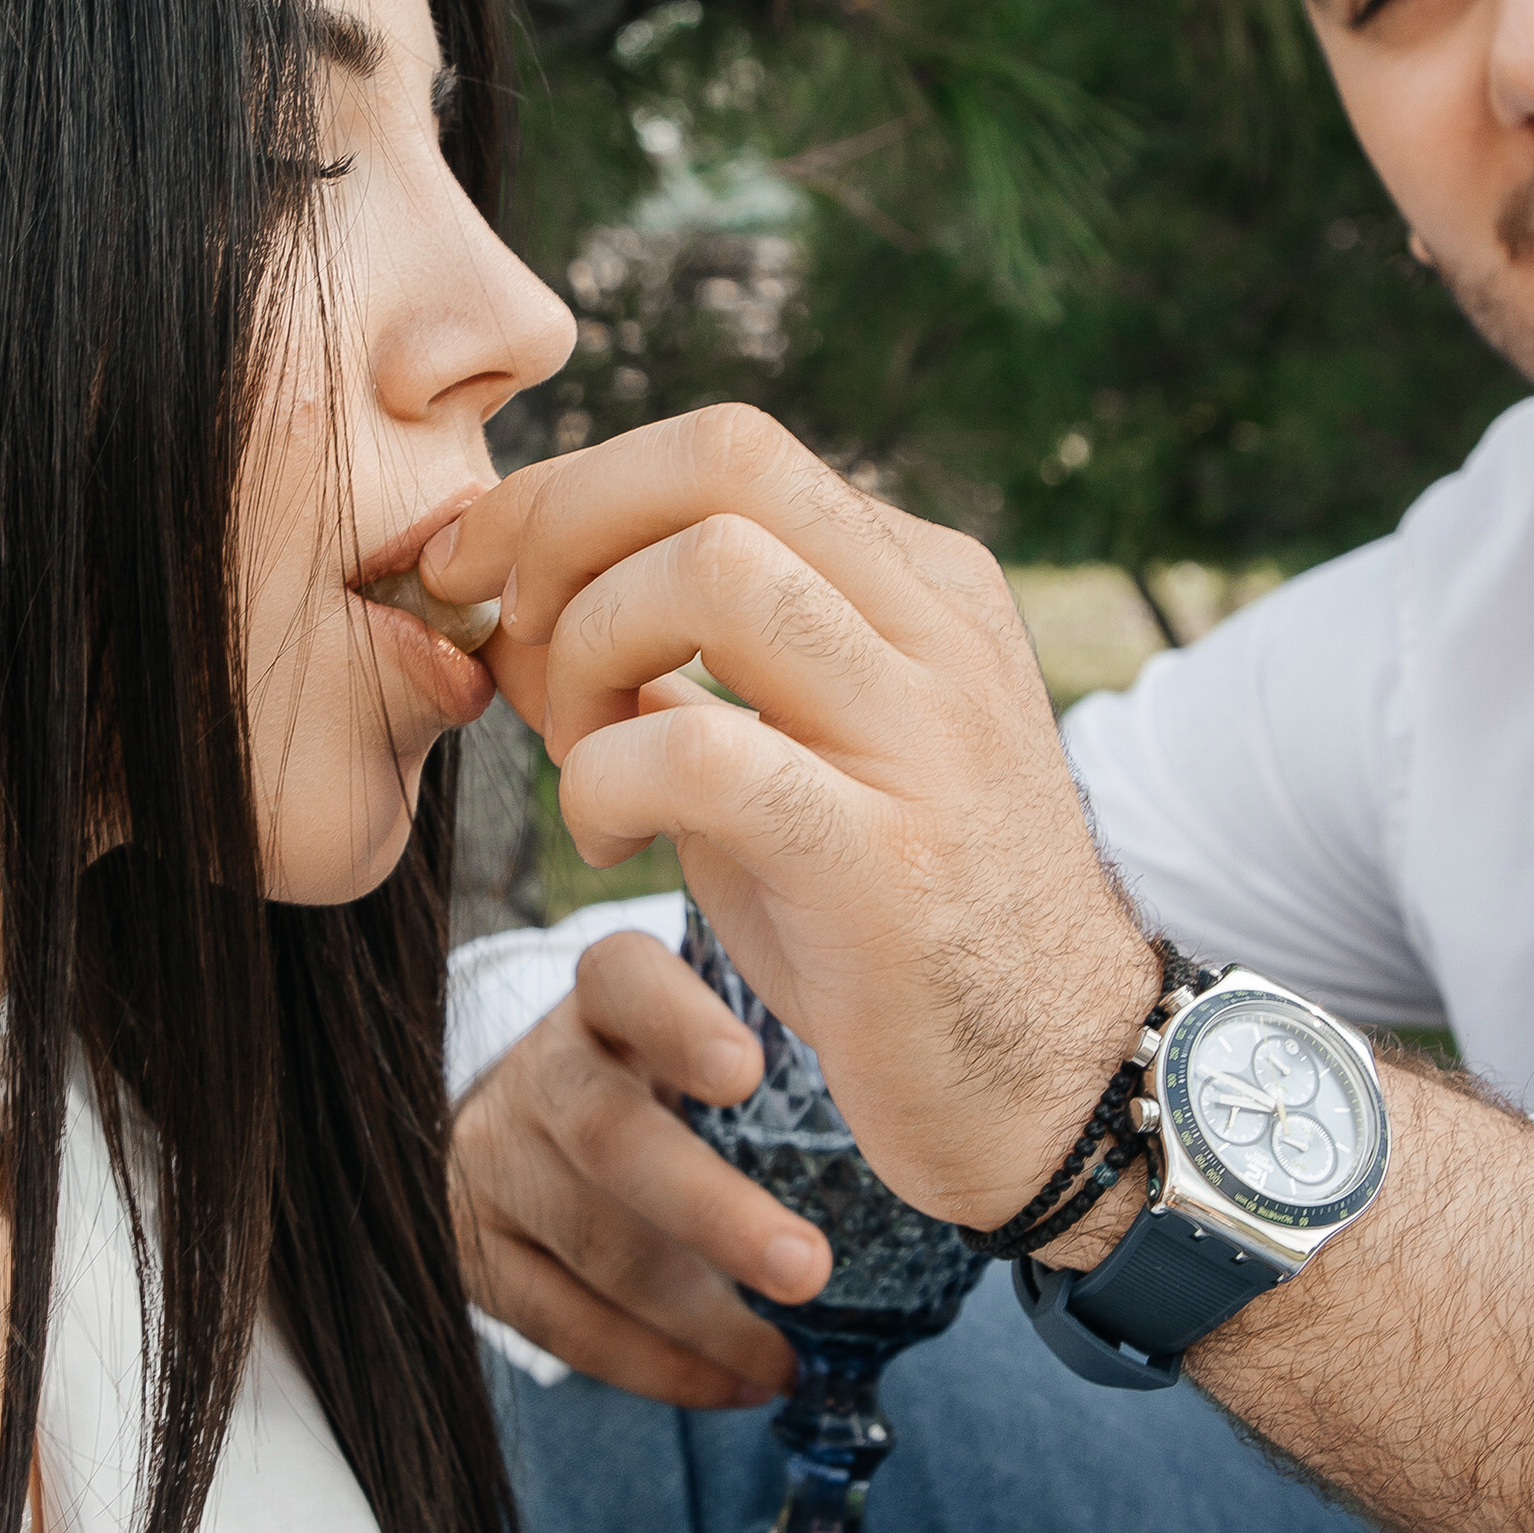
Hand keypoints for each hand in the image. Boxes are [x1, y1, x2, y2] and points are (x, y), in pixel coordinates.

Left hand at [428, 410, 1159, 1235]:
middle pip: (722, 457)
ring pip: (712, 572)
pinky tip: (609, 845)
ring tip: (583, 757)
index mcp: (922, 584)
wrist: (1053, 1084)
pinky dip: (604, 781)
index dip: (571, 488)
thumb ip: (664, 670)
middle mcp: (937, 629)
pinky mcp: (886, 858)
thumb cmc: (892, 926)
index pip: (725, 448)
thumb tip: (504, 599)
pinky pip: (701, 749)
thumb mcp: (784, 764)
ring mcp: (924, 736)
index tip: (480, 571)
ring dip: (588, 654)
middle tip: (510, 636)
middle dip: (562, 524)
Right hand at [451, 930, 823, 1405]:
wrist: (533, 1129)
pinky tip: (735, 1382)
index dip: (678, 1024)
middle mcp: (541, 1071)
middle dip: (713, 1215)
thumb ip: (780, 1034)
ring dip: (703, 1319)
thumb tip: (929, 1098)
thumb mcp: (707, 1029)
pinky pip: (563, 1323)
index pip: (624, 980)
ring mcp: (494, 1160)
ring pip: (594, 1246)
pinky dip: (659, 1365)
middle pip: (611, 1137)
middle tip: (808, 1270)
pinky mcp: (474, 1246)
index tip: (748, 1072)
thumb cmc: (670, 1079)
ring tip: (786, 1362)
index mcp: (606, 999)